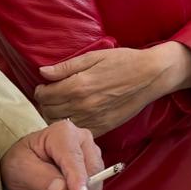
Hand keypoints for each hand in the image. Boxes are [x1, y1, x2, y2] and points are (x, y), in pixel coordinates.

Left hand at [0, 119, 104, 189]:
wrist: (24, 164)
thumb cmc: (21, 161)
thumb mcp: (21, 168)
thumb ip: (40, 177)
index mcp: (63, 133)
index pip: (75, 158)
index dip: (79, 179)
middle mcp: (82, 139)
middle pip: (92, 171)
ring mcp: (90, 153)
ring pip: (96, 183)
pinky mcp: (93, 168)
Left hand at [37, 45, 185, 135]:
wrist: (150, 76)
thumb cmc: (123, 62)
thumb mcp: (93, 56)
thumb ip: (66, 67)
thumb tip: (43, 72)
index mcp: (78, 85)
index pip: (45, 95)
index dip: (40, 91)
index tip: (44, 87)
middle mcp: (83, 105)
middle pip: (49, 112)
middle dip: (45, 104)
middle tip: (51, 96)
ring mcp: (93, 119)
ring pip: (61, 125)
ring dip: (56, 116)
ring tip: (61, 107)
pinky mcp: (103, 128)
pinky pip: (79, 132)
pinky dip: (72, 127)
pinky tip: (76, 116)